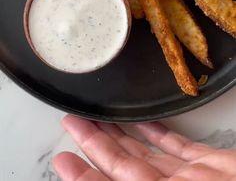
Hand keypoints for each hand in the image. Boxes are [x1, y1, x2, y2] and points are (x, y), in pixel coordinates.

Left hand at [53, 116, 235, 179]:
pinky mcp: (211, 165)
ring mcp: (190, 179)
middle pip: (124, 166)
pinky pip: (178, 148)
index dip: (85, 177)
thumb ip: (138, 178)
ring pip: (147, 153)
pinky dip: (159, 134)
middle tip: (72, 123)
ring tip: (97, 120)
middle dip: (96, 145)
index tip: (61, 160)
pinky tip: (142, 124)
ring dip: (122, 135)